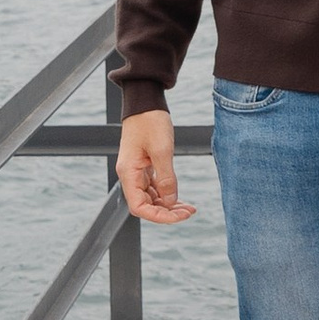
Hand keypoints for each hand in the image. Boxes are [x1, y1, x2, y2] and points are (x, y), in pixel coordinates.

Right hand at [115, 108, 193, 225]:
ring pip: (151, 198)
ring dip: (169, 205)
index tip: (179, 216)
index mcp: (129, 173)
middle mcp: (130, 175)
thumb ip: (166, 178)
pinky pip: (155, 187)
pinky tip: (180, 197)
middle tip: (189, 212)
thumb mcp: (162, 150)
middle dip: (167, 212)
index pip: (139, 207)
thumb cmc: (150, 121)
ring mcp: (137, 171)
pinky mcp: (145, 166)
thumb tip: (170, 201)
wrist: (146, 103)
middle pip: (146, 205)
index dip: (159, 216)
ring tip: (189, 207)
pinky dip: (167, 194)